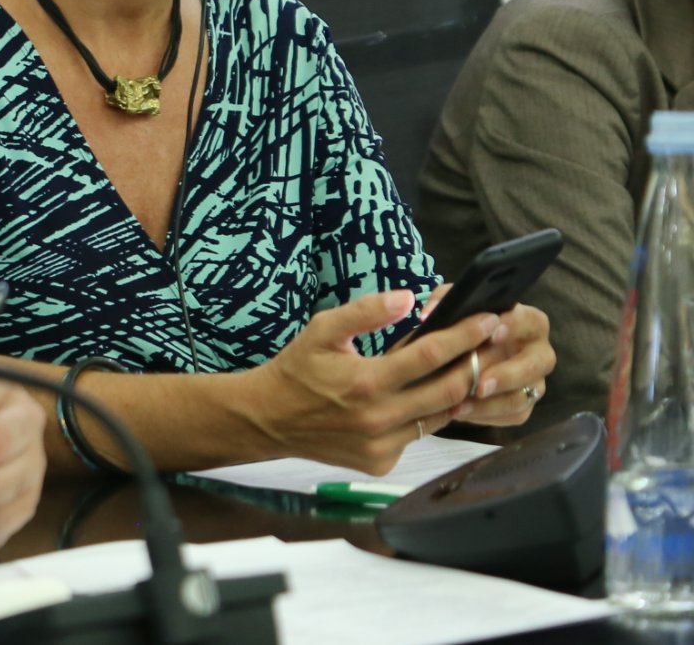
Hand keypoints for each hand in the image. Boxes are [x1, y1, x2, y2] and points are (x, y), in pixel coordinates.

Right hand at [244, 289, 496, 474]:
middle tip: (492, 343)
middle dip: (477, 363)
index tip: (487, 319)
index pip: (431, 355)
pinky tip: (428, 397)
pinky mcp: (381, 462)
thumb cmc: (297, 369)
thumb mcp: (322, 329)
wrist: (268, 419)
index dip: (464, 335)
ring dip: (460, 392)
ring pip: (440, 417)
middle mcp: (378, 417)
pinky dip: (427, 416)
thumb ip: (366, 312)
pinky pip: (418, 437)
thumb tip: (409, 298)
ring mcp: (382, 445)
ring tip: (472, 367)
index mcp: (366, 380)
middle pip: (450, 390)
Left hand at [448, 300, 555, 427]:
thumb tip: (428, 315)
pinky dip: (488, 415)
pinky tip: (461, 413)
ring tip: (460, 405)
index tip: (491, 333)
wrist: (459, 358)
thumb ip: (444, 302)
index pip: (531, 321)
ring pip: (523, 395)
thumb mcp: (454, 309)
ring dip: (492, 402)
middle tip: (480, 383)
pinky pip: (515, 414)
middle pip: (536, 363)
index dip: (514, 326)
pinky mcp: (526, 404)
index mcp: (528, 322)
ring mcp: (535, 381)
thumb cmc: (462, 327)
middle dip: (508, 374)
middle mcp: (538, 352)